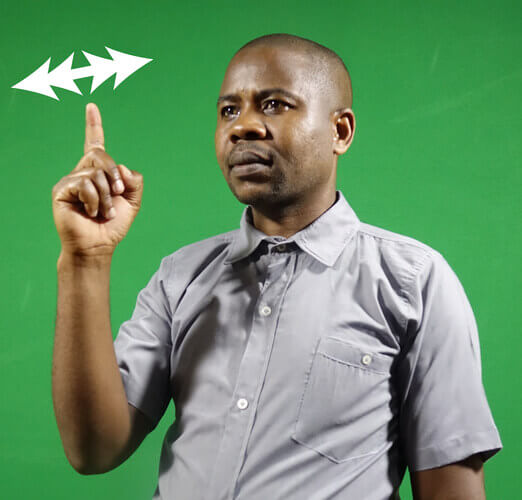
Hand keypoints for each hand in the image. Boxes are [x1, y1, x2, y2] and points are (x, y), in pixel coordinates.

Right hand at [52, 103, 142, 256]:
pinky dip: (95, 201)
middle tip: (118, 194)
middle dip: (114, 176)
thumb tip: (121, 168)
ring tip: (103, 212)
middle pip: (101, 156)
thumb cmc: (113, 225)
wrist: (99, 245)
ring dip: (107, 197)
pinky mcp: (61, 190)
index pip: (95, 144)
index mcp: (99, 172)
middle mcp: (82, 172)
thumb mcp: (133, 201)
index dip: (94, 125)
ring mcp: (71, 180)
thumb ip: (134, 181)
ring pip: (95, 174)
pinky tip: (92, 213)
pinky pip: (84, 184)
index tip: (92, 106)